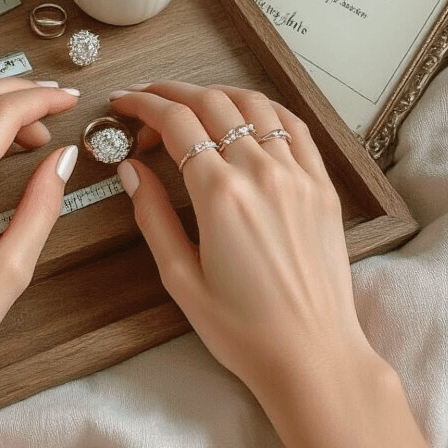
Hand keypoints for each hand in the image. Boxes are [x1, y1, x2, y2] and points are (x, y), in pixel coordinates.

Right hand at [109, 80, 370, 408]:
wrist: (313, 355)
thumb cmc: (245, 331)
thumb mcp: (180, 278)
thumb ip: (152, 216)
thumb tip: (131, 170)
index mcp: (220, 195)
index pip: (175, 121)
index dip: (143, 104)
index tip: (124, 103)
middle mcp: (261, 173)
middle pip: (210, 102)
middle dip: (171, 92)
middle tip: (147, 103)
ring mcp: (297, 175)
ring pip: (253, 103)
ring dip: (216, 93)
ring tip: (192, 103)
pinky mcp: (322, 186)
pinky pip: (293, 126)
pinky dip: (265, 107)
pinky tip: (247, 114)